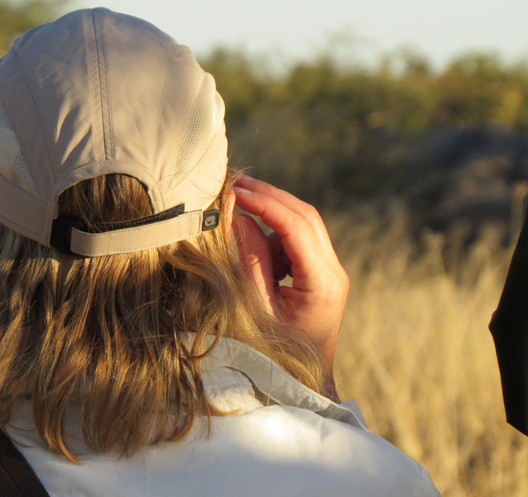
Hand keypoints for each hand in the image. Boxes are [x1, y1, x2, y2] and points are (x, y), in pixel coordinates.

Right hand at [232, 175, 348, 391]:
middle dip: (270, 197)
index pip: (297, 226)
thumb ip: (248, 260)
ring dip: (270, 218)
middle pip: (306, 217)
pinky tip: (251, 247)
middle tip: (235, 183)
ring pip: (301, 227)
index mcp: (323, 283)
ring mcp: (329, 273)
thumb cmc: (274, 356)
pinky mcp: (320, 276)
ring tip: (235, 214)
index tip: (235, 190)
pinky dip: (272, 237)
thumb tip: (236, 216)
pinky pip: (296, 244)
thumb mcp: (255, 308)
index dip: (265, 203)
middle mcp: (334, 272)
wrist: (300, 387)